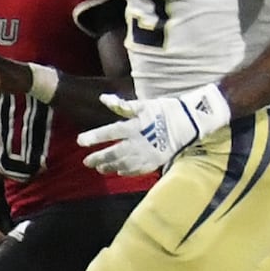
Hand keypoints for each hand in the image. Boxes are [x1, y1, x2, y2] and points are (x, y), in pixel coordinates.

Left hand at [80, 82, 228, 175]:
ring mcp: (146, 154)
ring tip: (100, 168)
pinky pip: (137, 170)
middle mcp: (137, 143)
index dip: (93, 137)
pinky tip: (119, 171)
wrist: (188, 123)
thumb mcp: (143, 104)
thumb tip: (103, 98)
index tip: (80, 141)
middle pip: (113, 153)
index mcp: (133, 126)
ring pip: (123, 164)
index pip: (108, 133)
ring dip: (109, 166)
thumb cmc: (164, 110)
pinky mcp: (154, 162)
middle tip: (87, 162)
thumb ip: (122, 105)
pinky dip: (126, 172)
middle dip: (98, 158)